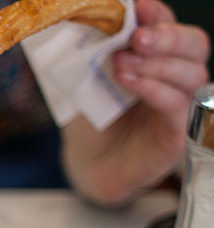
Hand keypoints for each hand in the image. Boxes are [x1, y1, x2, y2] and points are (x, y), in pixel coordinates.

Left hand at [62, 0, 209, 205]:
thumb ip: (90, 52)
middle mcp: (175, 76)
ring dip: (157, 63)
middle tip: (136, 37)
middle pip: (194, 43)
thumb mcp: (83, 80)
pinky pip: (177, 105)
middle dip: (166, 35)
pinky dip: (154, 89)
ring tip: (121, 64)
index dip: (157, 13)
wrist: (88, 163)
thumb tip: (83, 19)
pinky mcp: (176, 132)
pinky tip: (130, 83)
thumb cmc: (89, 119)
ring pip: (192, 72)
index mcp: (156, 55)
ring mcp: (181, 103)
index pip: (168, 24)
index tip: (138, 6)